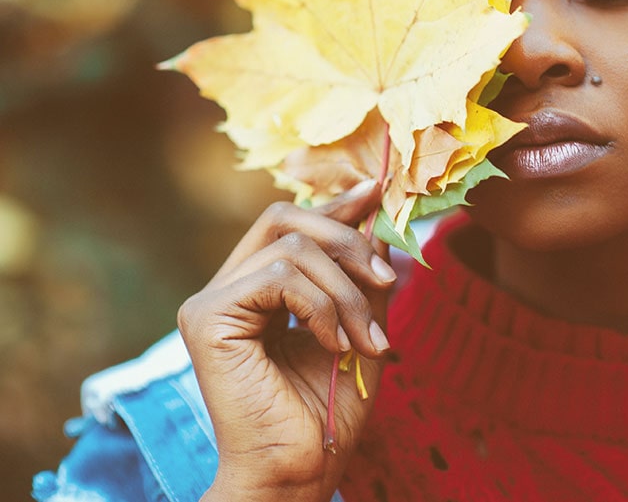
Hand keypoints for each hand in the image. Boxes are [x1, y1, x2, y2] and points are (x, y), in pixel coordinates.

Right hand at [177, 180, 396, 501]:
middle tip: (388, 280)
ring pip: (292, 247)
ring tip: (365, 339)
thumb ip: (362, 276)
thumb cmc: (329, 410)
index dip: (333, 204)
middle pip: (284, 217)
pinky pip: (280, 275)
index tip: (375, 192)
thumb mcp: (361, 326)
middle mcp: (229, 288)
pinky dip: (321, 306)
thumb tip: (376, 216)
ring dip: (346, 292)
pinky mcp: (206, 317)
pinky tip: (333, 345)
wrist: (301, 469)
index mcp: (258, 289)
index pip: (291, 224)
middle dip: (348, 241)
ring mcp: (211, 301)